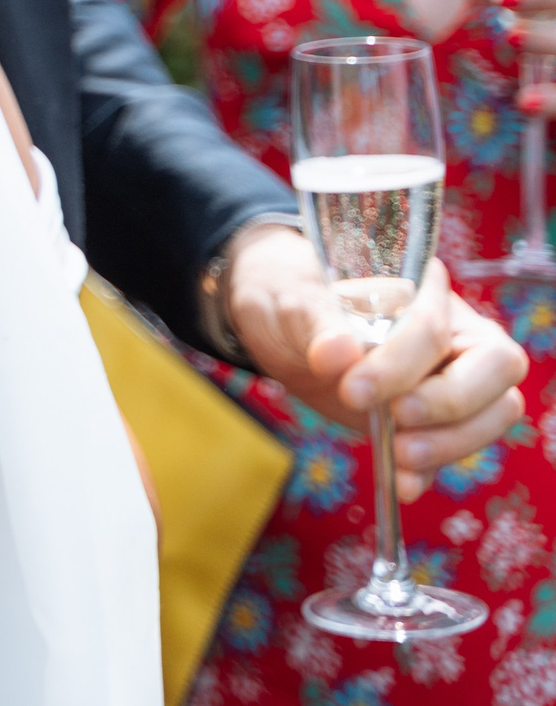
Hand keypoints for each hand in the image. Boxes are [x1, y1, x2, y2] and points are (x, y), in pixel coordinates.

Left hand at [225, 229, 527, 498]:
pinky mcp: (430, 418)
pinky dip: (432, 469)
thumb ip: (317, 324)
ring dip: (452, 441)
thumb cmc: (291, 292)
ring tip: (399, 456)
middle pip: (496, 368)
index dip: (400, 364)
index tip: (353, 390)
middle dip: (450, 402)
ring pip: (493, 410)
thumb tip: (339, 353)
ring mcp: (449, 375)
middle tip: (397, 421)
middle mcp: (451, 329)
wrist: (275, 318)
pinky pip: (453, 446)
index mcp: (421, 286)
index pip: (435, 327)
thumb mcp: (291, 300)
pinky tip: (402, 484)